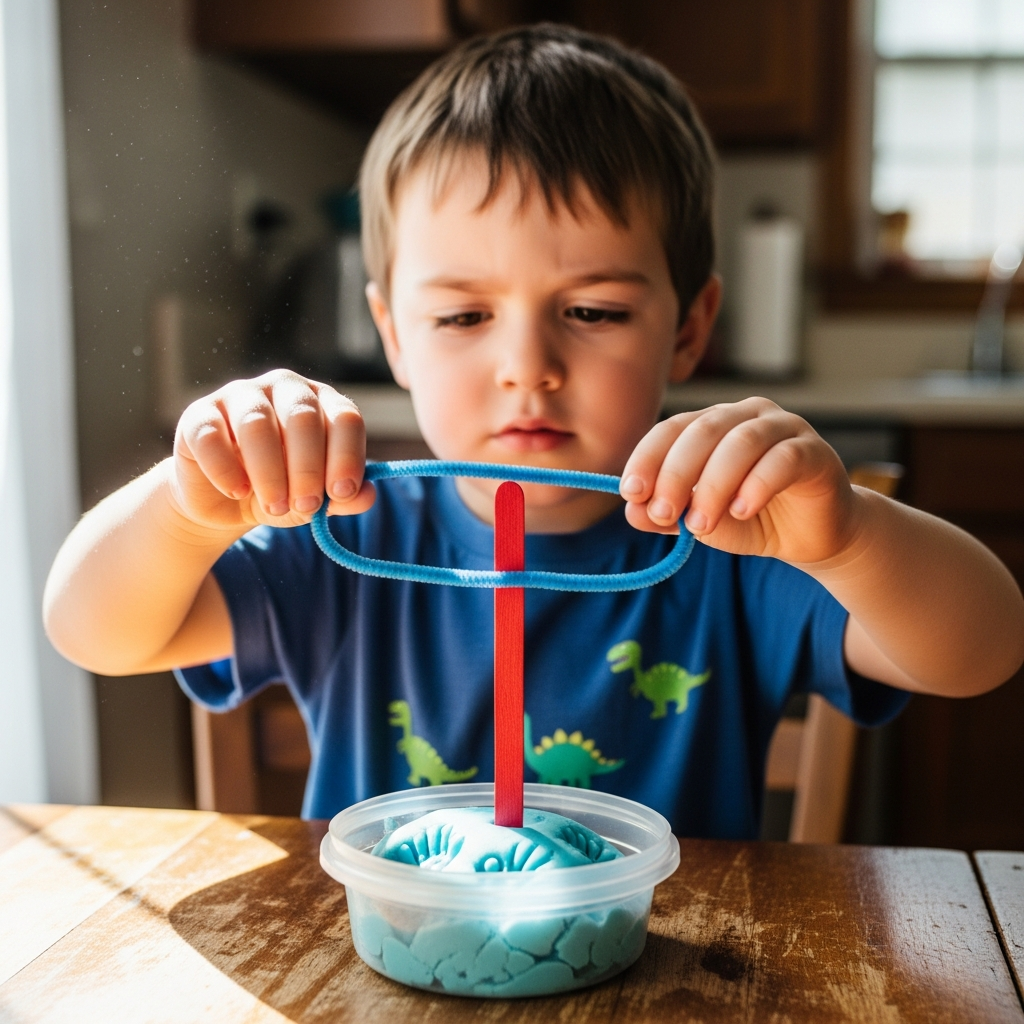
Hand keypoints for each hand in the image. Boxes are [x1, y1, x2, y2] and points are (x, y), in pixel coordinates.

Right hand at [171, 370, 375, 531]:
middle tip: (306, 506)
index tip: (341, 493)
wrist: (224, 503)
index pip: (345, 417)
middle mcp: (283, 388)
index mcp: (322, 401)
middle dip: (308, 468)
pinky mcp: (199, 415)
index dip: (347, 456)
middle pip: (303, 416)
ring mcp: (239, 395)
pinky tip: (238, 492)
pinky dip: (227, 470)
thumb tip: (367, 495)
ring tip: (275, 507)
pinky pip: (212, 436)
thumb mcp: (315, 499)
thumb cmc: (281, 490)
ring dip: (270, 472)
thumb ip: (343, 497)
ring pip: (257, 423)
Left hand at [620, 398, 857, 564]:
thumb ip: (667, 515)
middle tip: (663, 513)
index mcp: (713, 424)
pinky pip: (783, 459)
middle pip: (703, 431)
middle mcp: (746, 416)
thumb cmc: (752, 520)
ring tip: (700, 524)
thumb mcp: (701, 521)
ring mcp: (784, 428)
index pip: (672, 428)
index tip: (631, 492)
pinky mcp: (814, 452)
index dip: (648, 458)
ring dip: (713, 485)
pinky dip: (756, 485)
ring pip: (741, 443)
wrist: (811, 538)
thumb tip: (633, 512)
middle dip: (676, 473)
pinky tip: (741, 511)